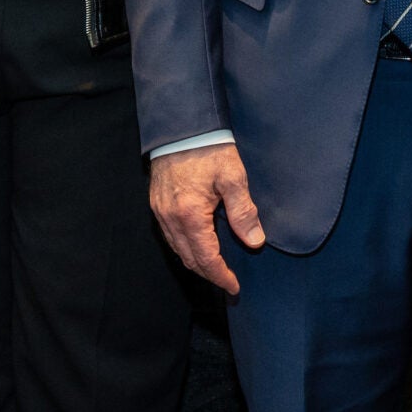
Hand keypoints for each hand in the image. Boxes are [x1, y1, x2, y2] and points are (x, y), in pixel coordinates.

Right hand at [149, 143, 265, 294]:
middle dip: (209, 274)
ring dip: (196, 262)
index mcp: (190, 215)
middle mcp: (171, 218)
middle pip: (189, 259)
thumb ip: (243, 212)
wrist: (181, 124)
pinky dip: (184, 247)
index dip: (221, 276)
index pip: (206, 258)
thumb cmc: (209, 147)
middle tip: (226, 282)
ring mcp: (160, 211)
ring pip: (177, 249)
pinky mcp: (156, 203)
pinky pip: (169, 236)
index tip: (234, 287)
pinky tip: (197, 244)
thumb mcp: (233, 177)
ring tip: (215, 267)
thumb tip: (255, 241)